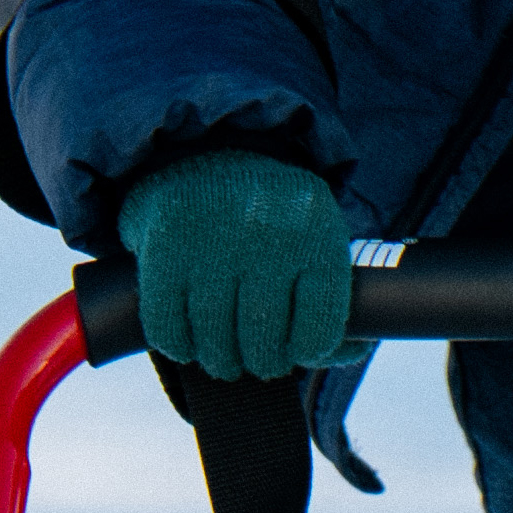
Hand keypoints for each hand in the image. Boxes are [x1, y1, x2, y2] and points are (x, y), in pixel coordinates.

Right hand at [124, 144, 358, 381]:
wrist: (204, 150)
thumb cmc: (269, 214)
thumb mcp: (314, 235)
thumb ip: (335, 295)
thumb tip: (348, 351)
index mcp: (317, 231)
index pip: (319, 329)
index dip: (307, 352)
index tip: (296, 349)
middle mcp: (266, 231)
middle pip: (263, 340)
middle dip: (261, 362)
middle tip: (255, 358)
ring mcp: (212, 238)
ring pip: (214, 339)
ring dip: (219, 359)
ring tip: (223, 355)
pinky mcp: (164, 246)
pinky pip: (167, 325)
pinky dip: (177, 344)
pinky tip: (187, 338)